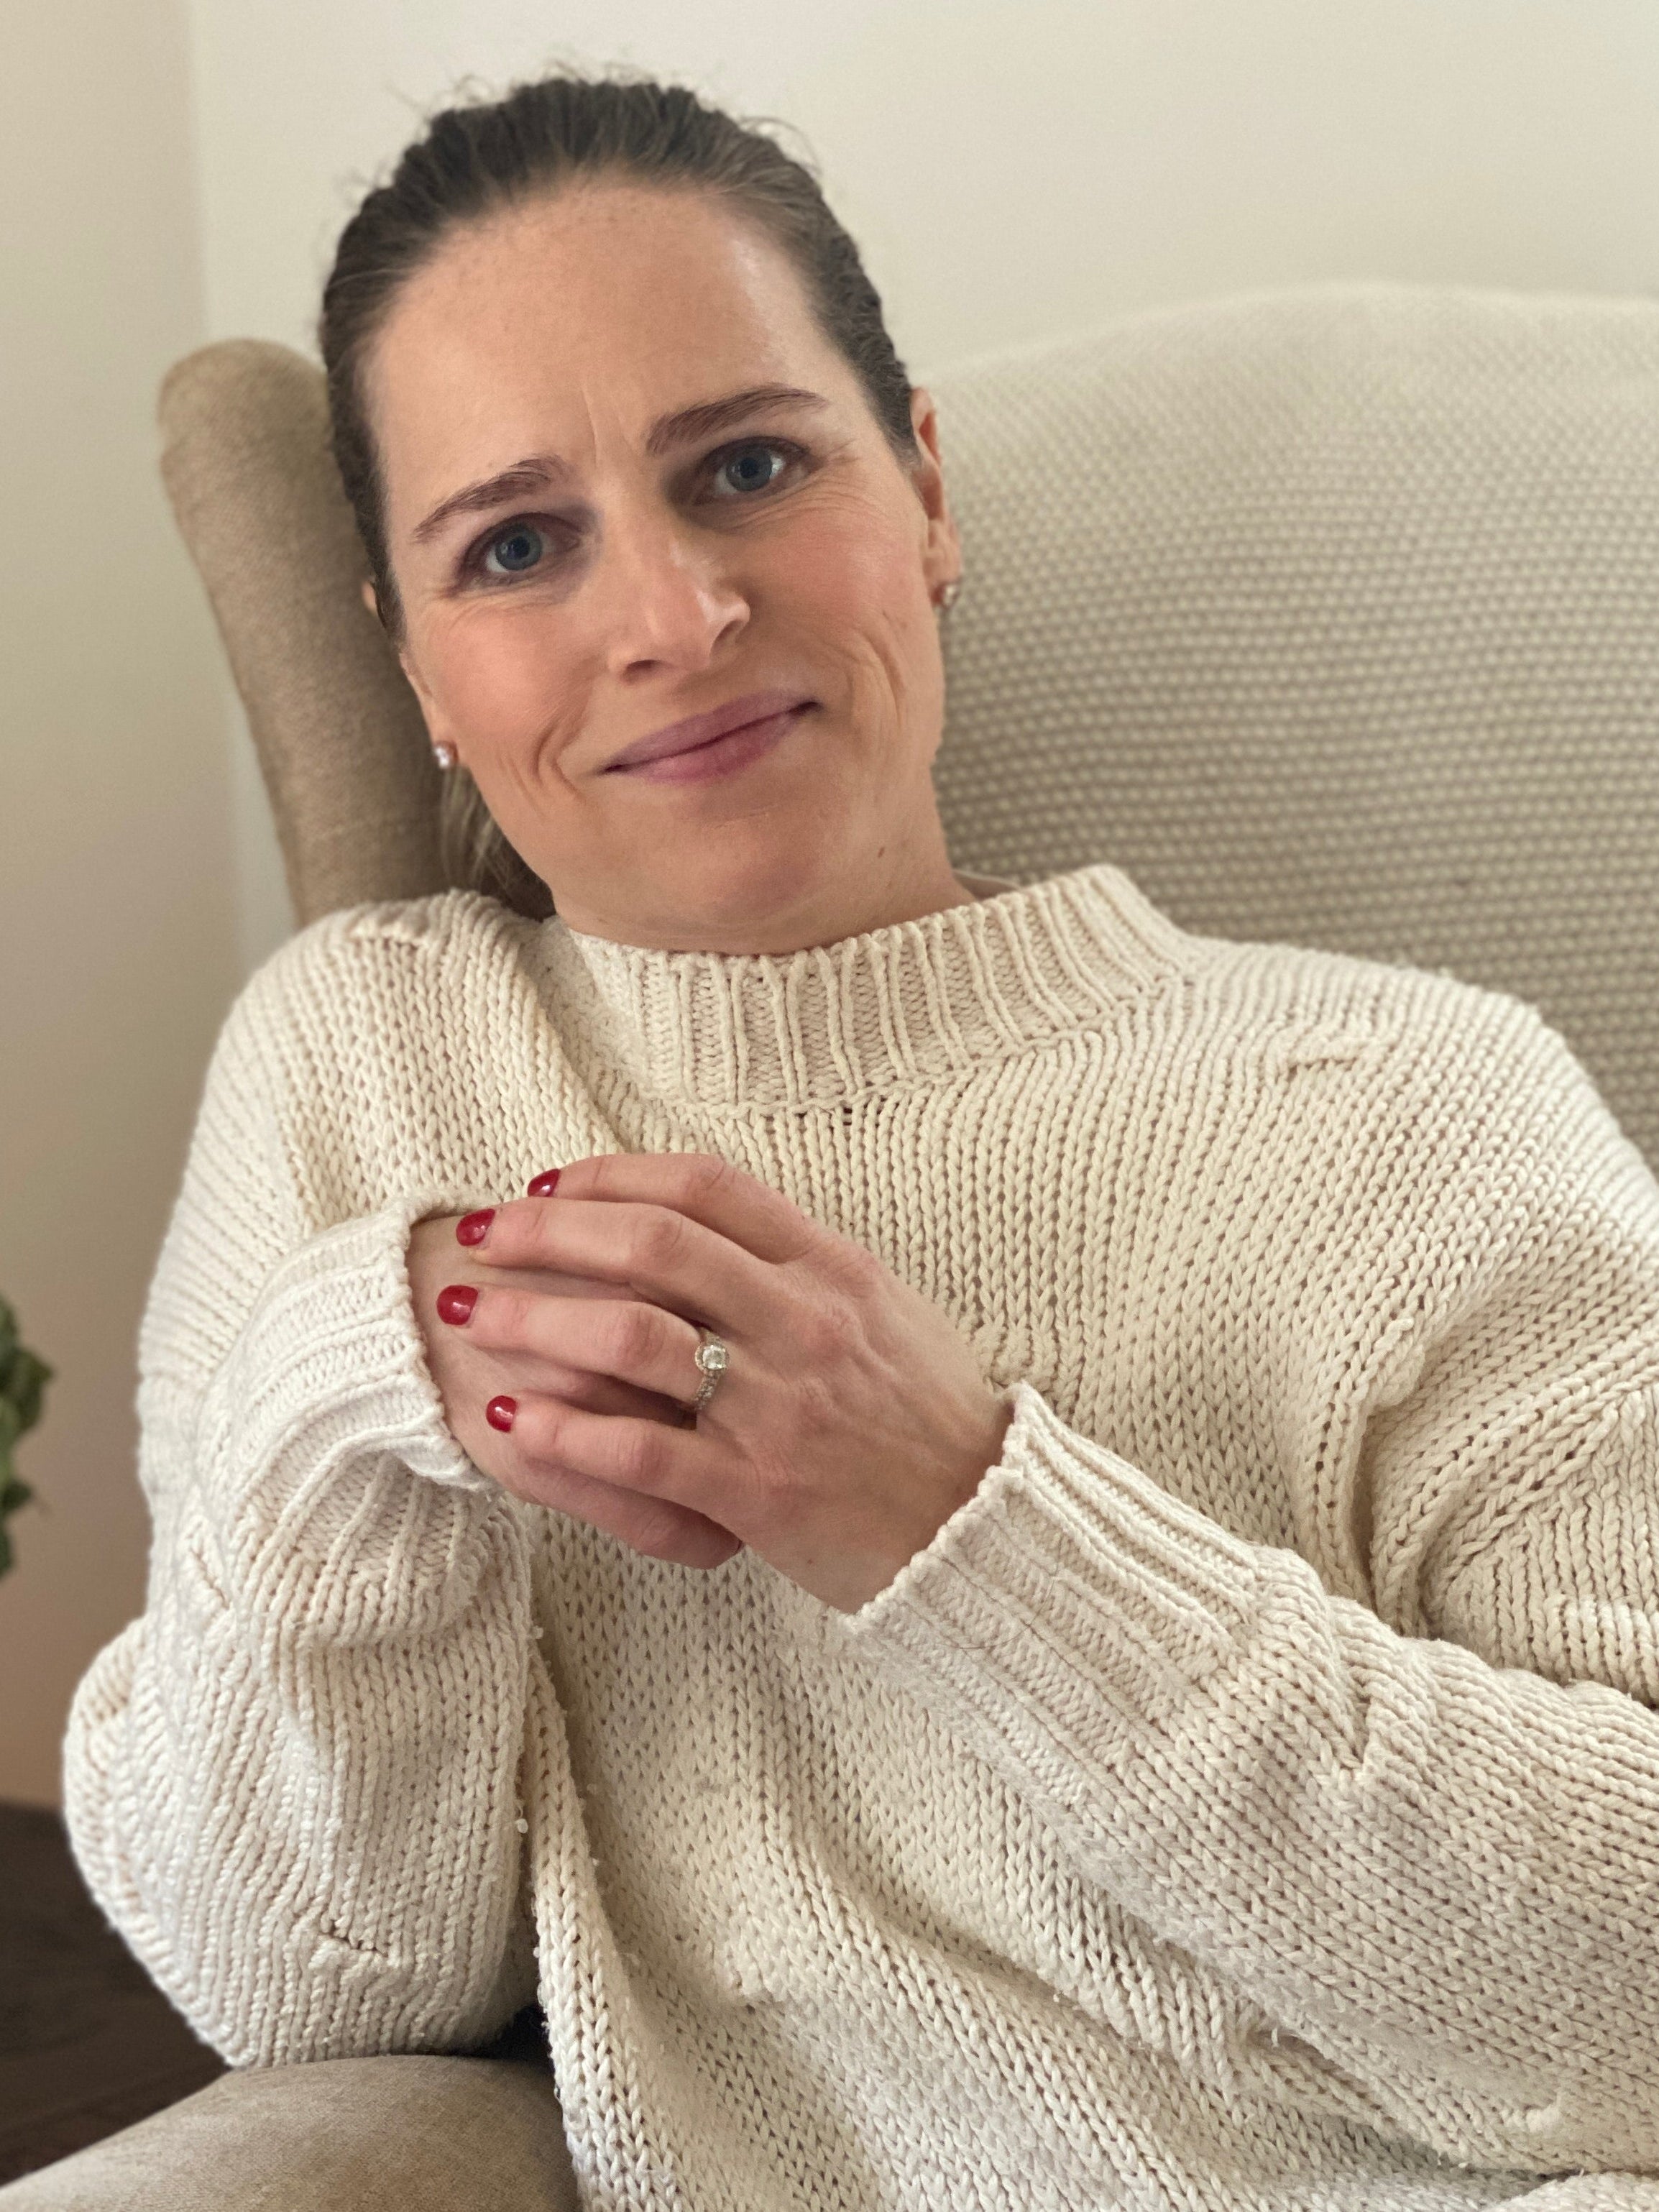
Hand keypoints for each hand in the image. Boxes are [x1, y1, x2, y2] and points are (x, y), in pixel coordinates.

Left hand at [439, 1155, 1012, 1611]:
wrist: (982, 1528)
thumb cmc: (932, 1419)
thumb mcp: (887, 1313)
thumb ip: (805, 1268)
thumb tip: (720, 1228)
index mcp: (832, 1270)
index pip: (706, 1186)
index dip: (615, 1174)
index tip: (552, 1182)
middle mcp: (802, 1322)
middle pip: (653, 1242)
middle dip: (549, 1230)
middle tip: (483, 1231)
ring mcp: (778, 1406)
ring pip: (631, 1334)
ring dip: (536, 1318)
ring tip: (471, 1315)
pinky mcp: (756, 1491)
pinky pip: (638, 1451)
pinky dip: (564, 1432)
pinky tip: (510, 1422)